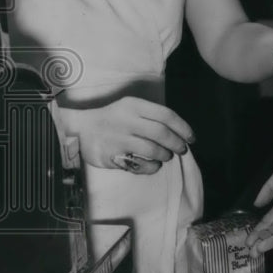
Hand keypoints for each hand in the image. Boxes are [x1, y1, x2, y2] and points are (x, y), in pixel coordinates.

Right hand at [62, 97, 193, 174]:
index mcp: (134, 105)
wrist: (81, 130)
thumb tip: (180, 133)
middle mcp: (126, 119)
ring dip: (165, 155)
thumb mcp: (130, 109)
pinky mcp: (111, 155)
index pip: (166, 115)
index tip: (191, 138)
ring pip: (153, 150)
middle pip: (162, 133)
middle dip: (177, 144)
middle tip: (181, 150)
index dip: (183, 128)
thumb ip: (152, 117)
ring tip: (166, 156)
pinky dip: (152, 166)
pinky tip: (154, 165)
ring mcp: (118, 138)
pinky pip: (140, 164)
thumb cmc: (113, 120)